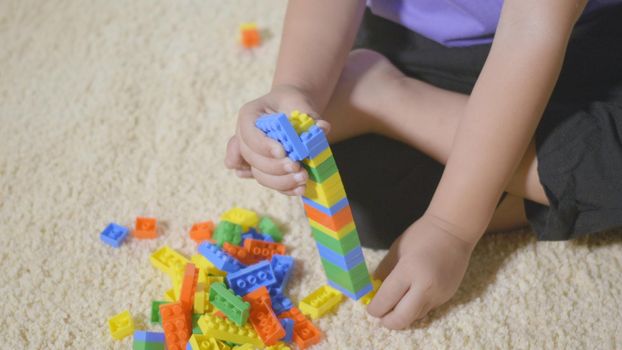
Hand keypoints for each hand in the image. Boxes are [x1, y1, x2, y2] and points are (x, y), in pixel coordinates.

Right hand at [225, 84, 330, 195]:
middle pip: (251, 157)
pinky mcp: (262, 169)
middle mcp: (244, 137)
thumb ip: (310, 116)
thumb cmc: (292, 104)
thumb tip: (322, 128)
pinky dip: (283, 188)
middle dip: (275, 166)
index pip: (249, 133)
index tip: (282, 152)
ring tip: (303, 178)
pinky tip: (300, 188)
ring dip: (280, 180)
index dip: (264, 145)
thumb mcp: (300, 103)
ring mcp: (251, 156)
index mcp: (249, 116)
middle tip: (297, 166)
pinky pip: (268, 182)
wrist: (290, 110)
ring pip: (258, 174)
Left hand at [367, 213, 475, 328]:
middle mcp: (425, 287)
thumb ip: (383, 272)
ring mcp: (438, 294)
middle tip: (380, 315)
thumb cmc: (422, 235)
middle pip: (401, 319)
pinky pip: (426, 310)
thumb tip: (373, 292)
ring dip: (401, 316)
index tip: (370, 308)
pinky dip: (414, 309)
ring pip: (414, 317)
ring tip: (393, 306)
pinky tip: (409, 298)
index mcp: (409, 270)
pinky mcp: (447, 297)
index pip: (386, 300)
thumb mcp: (396, 250)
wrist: (454, 230)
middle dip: (387, 321)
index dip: (375, 309)